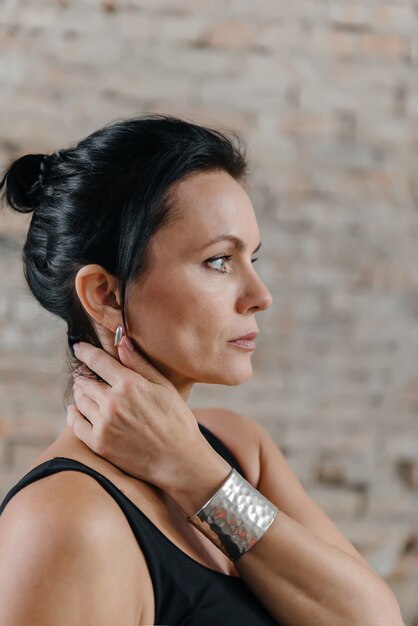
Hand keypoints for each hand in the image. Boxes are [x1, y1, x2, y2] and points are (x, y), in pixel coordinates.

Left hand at [67, 336, 212, 495]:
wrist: (178, 460)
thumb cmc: (176, 420)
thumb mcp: (164, 387)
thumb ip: (140, 364)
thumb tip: (122, 342)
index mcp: (129, 385)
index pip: (98, 361)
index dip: (85, 352)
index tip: (78, 348)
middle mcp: (113, 403)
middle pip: (85, 381)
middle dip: (83, 375)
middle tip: (84, 374)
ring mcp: (104, 424)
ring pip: (79, 400)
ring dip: (79, 393)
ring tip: (84, 391)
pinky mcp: (99, 444)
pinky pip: (75, 423)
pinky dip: (72, 414)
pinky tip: (75, 410)